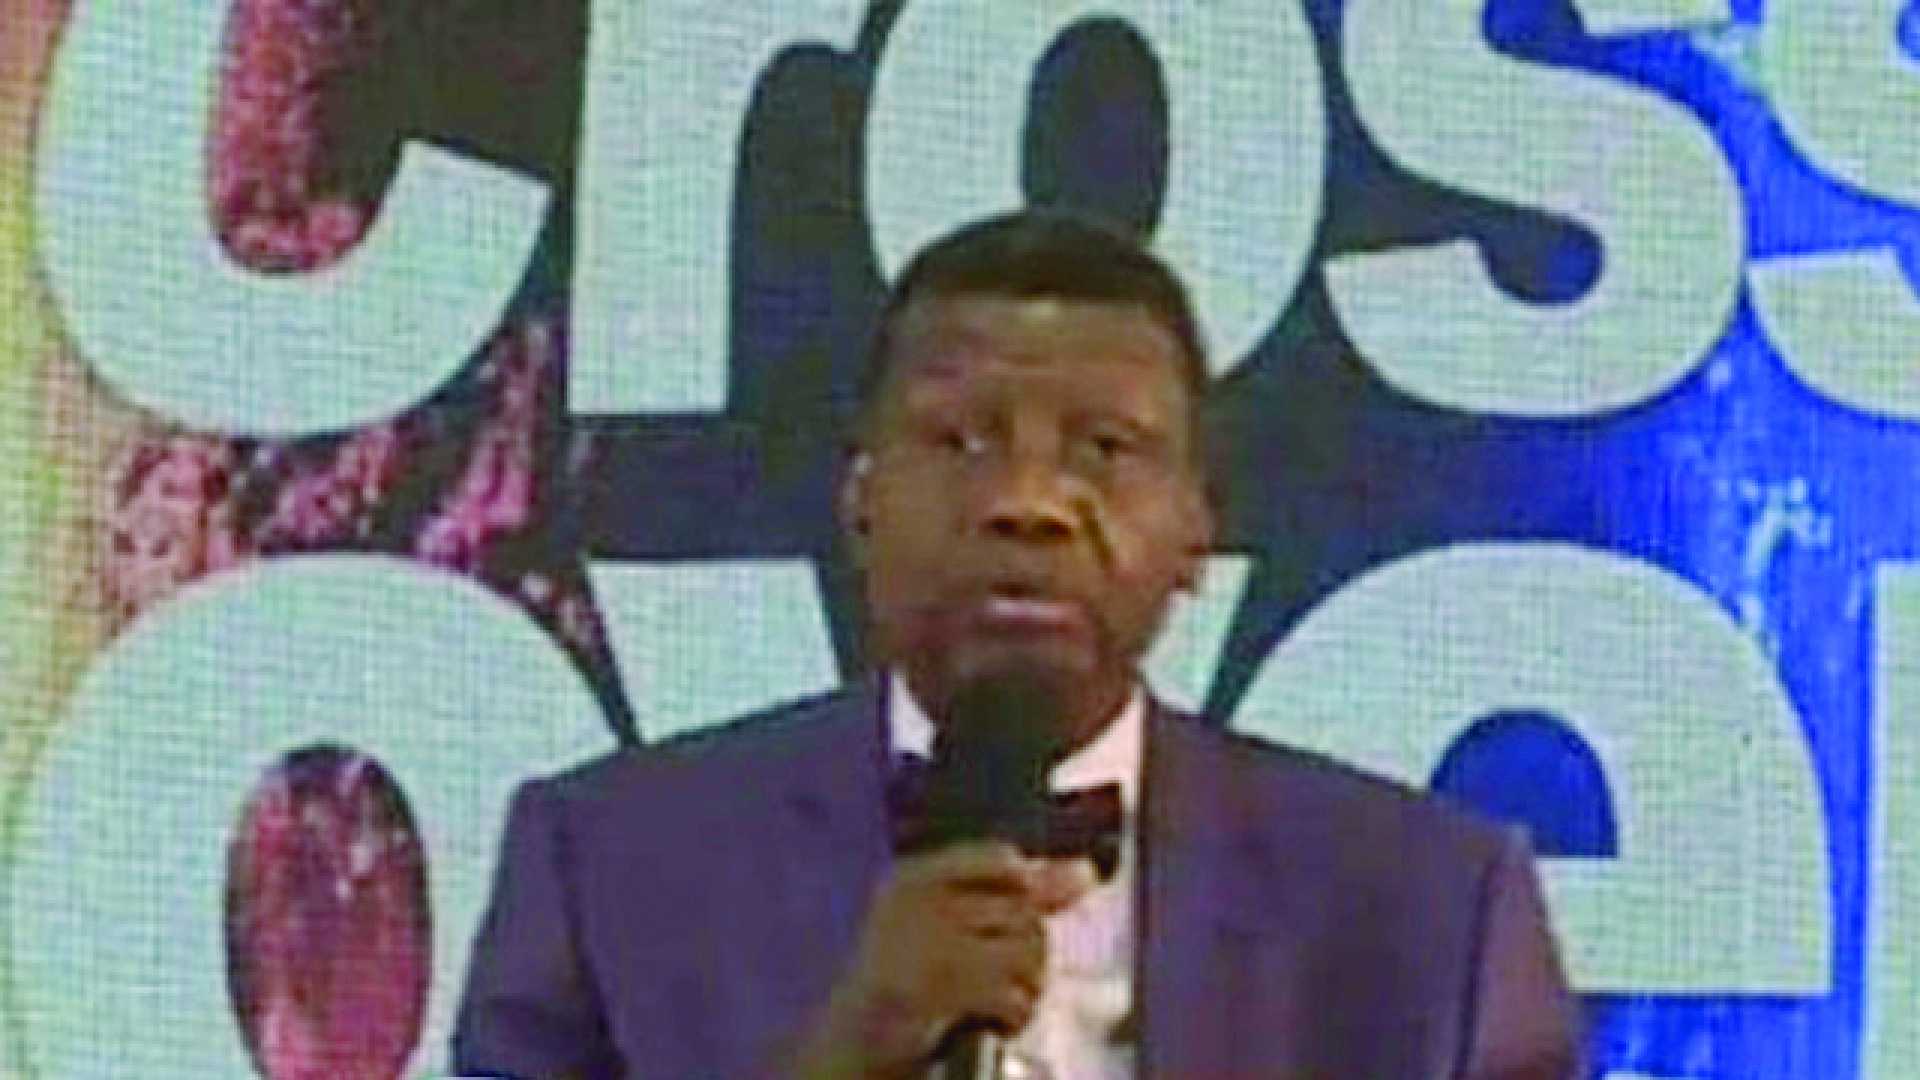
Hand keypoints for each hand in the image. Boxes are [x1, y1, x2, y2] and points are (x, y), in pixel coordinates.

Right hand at [791, 842, 1048, 1078]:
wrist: (846, 1056)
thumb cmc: (905, 995)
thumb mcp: (950, 934)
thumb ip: (1016, 899)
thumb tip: (1083, 872)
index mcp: (911, 879)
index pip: (1002, 860)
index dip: (1028, 897)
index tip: (1011, 938)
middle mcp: (914, 899)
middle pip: (1025, 911)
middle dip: (1026, 960)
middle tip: (992, 989)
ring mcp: (923, 941)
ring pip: (1028, 949)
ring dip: (1024, 991)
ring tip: (988, 1006)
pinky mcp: (936, 987)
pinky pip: (1013, 993)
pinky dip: (1012, 1017)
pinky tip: (985, 1024)